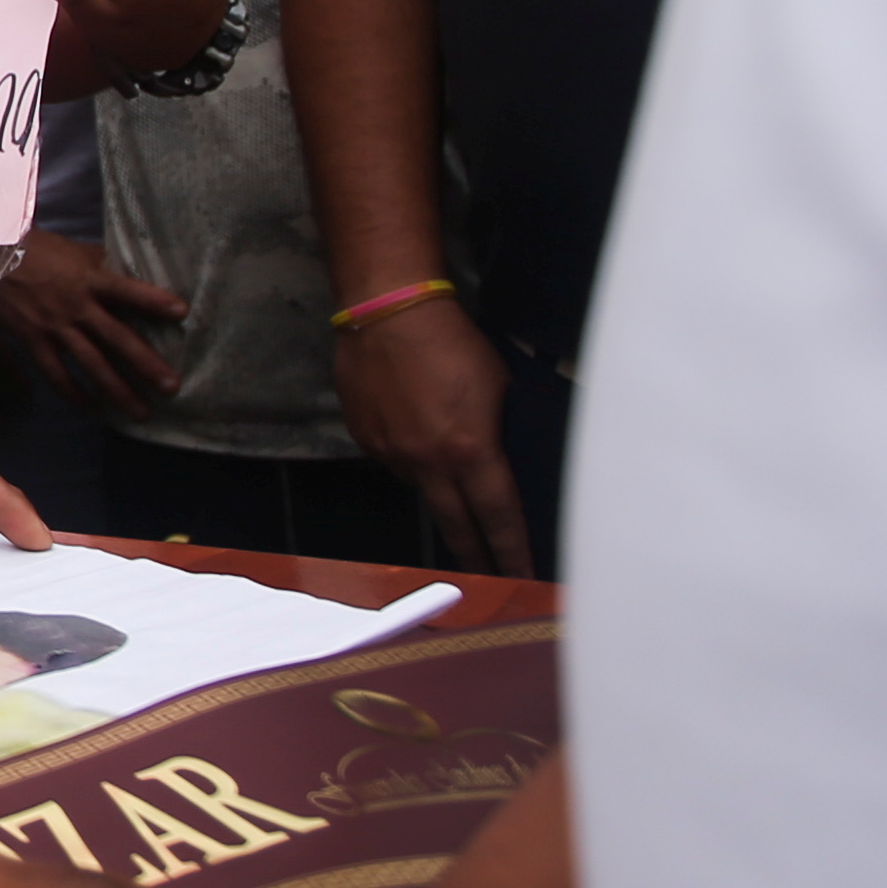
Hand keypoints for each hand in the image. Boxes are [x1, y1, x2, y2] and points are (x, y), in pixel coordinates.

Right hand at [0, 229, 187, 417]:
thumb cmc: (39, 249)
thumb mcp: (76, 251)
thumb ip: (104, 267)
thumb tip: (135, 275)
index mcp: (88, 279)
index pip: (126, 290)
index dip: (153, 300)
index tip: (182, 312)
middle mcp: (76, 306)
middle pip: (116, 338)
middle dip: (145, 364)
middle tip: (172, 387)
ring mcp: (54, 327)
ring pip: (91, 363)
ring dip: (118, 390)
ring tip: (141, 411)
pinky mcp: (34, 341)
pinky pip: (57, 374)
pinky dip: (75, 393)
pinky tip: (94, 408)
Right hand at [334, 294, 535, 581]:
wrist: (387, 311)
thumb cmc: (452, 341)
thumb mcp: (497, 386)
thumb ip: (497, 431)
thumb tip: (499, 458)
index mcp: (469, 450)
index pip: (498, 517)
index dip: (513, 551)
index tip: (523, 577)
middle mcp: (427, 462)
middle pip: (456, 525)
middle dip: (476, 554)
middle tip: (489, 575)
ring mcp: (389, 453)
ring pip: (421, 485)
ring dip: (438, 482)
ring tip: (441, 445)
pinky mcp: (363, 438)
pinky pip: (392, 460)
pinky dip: (407, 451)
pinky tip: (411, 422)